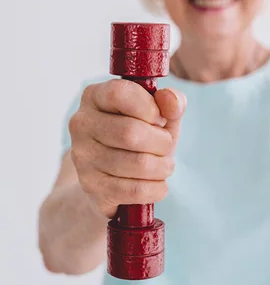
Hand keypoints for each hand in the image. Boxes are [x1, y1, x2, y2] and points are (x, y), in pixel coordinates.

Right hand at [69, 79, 186, 218]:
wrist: (112, 177)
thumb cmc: (140, 137)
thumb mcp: (158, 115)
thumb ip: (170, 102)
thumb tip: (173, 101)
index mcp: (95, 96)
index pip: (119, 94)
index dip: (149, 107)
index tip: (160, 118)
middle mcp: (81, 124)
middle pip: (130, 133)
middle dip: (162, 142)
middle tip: (166, 146)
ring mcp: (82, 157)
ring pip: (138, 164)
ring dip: (163, 167)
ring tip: (163, 165)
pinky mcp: (91, 187)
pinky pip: (135, 190)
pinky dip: (156, 188)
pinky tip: (156, 184)